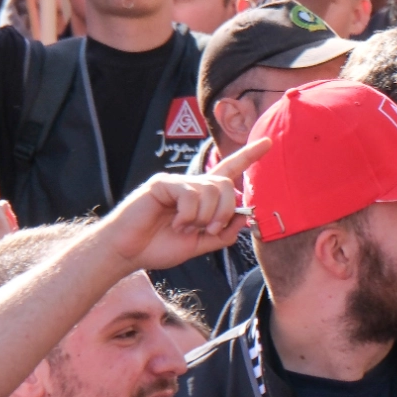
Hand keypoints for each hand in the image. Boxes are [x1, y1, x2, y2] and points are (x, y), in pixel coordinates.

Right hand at [98, 137, 270, 273]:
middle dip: (224, 212)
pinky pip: (190, 194)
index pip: (230, 170)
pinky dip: (188, 215)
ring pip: (211, 191)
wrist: (127, 253)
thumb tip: (246, 217)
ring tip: (185, 228)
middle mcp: (192, 185)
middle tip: (208, 230)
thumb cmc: (158, 247)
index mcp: (202, 196)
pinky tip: (175, 224)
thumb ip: (223, 233)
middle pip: (227, 185)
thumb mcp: (199, 244)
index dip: (249, 156)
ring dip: (204, 217)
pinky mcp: (162, 184)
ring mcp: (177, 182)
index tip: (269, 143)